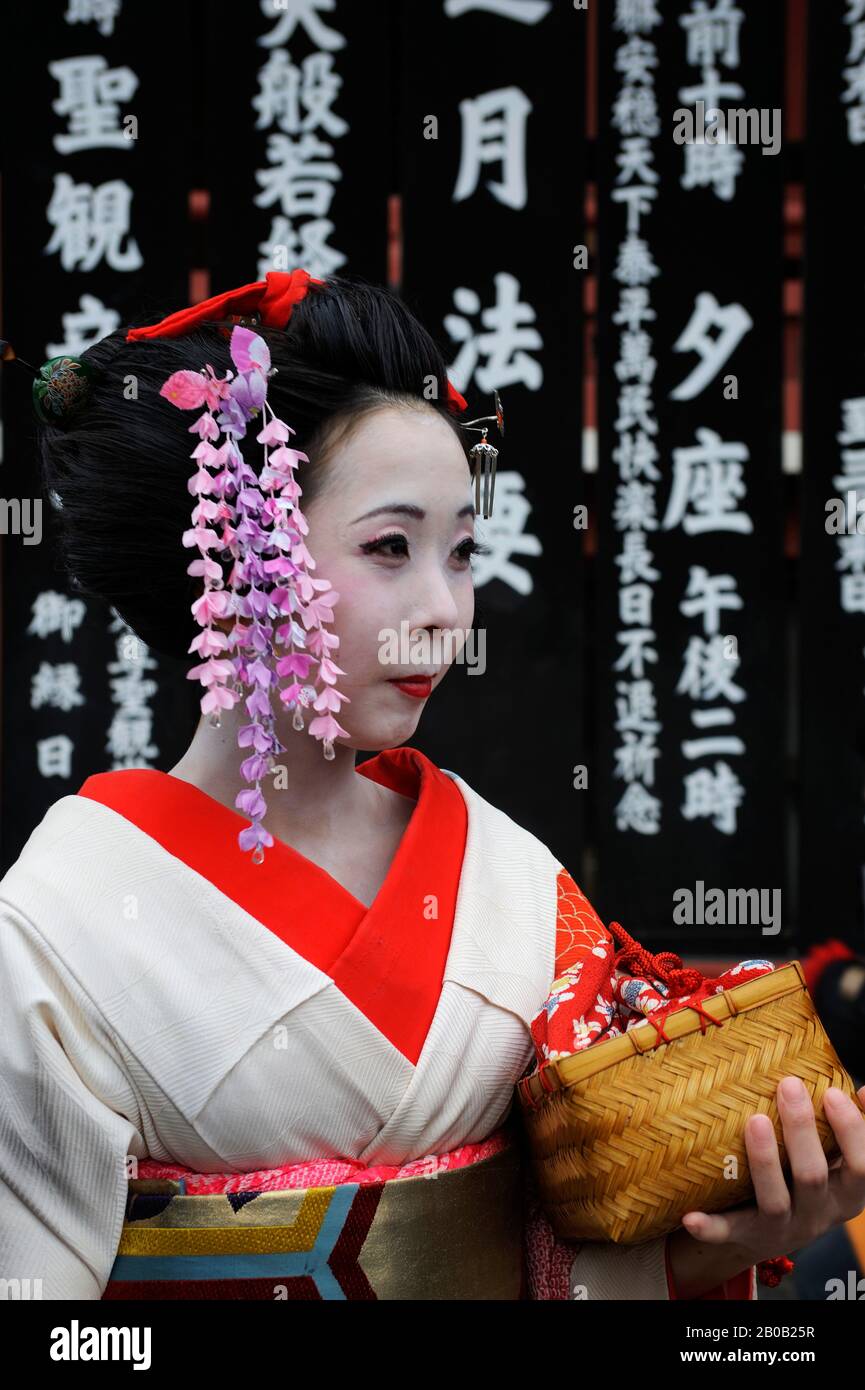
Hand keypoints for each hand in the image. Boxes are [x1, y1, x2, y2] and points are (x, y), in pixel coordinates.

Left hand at [679, 1076, 864, 1263]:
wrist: (770, 1231)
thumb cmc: (806, 1178)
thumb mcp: (837, 1162)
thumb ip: (851, 1130)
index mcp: (845, 1195)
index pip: (861, 1168)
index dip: (852, 1131)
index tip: (832, 1092)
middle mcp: (817, 1215)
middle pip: (813, 1177)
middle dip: (802, 1130)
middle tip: (788, 1086)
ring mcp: (781, 1229)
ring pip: (775, 1201)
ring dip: (765, 1162)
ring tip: (755, 1120)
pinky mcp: (746, 1237)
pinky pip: (727, 1233)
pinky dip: (710, 1227)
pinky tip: (690, 1217)